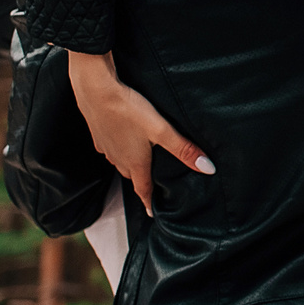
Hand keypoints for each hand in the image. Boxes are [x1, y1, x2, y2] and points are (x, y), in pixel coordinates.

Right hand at [66, 49, 211, 216]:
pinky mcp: (98, 134)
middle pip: (132, 176)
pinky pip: (110, 148)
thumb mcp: (161, 130)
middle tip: (151, 186)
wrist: (95, 90)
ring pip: (120, 162)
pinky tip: (123, 139)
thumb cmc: (129, 110)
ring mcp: (105, 147)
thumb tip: (208, 169)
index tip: (152, 213)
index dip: (149, 202)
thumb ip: (184, 149)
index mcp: (135, 162)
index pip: (143, 190)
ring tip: (140, 163)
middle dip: (141, 183)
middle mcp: (118, 159)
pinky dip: (118, 149)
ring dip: (130, 165)